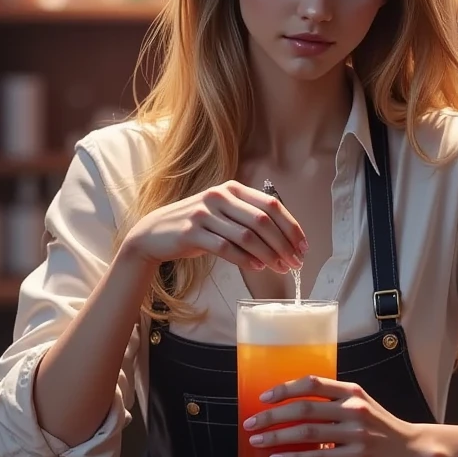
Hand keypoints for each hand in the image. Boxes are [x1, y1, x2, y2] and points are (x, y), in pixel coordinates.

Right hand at [124, 180, 306, 273]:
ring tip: (279, 268)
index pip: (271, 205)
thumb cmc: (197, 226)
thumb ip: (249, 218)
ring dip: (268, 255)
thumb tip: (285, 241)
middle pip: (263, 221)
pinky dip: (245, 259)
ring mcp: (204, 213)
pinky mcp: (191, 232)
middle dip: (283, 244)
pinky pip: (225, 248)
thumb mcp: (223, 213)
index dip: (291, 227)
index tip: (303, 247)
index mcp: (232, 188)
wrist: (154, 233)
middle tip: (294, 263)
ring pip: (247, 236)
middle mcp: (220, 196)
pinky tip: (257, 267)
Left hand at [243, 375, 426, 456]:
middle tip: (251, 423)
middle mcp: (352, 408)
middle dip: (271, 416)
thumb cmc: (380, 426)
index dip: (285, 389)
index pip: (312, 383)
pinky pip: (318, 456)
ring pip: (306, 432)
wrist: (412, 448)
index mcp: (351, 391)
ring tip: (257, 441)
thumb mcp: (360, 404)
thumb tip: (294, 406)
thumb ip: (333, 402)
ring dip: (277, 437)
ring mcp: (355, 432)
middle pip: (303, 408)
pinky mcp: (357, 456)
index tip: (263, 397)